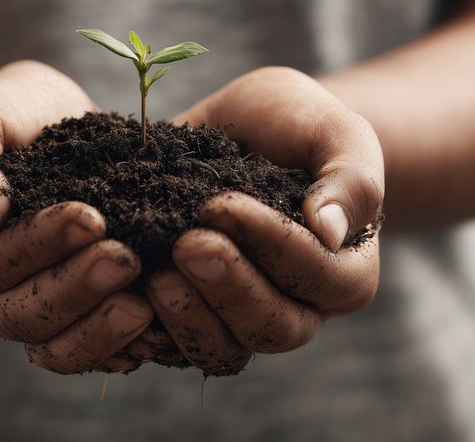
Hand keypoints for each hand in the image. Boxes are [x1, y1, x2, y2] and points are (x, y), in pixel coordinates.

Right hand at [0, 61, 152, 373]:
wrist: (43, 127)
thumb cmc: (7, 116)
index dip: (39, 245)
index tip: (90, 217)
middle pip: (20, 314)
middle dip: (76, 288)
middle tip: (126, 259)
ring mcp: (24, 310)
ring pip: (52, 345)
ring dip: (98, 330)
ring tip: (143, 305)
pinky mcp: (67, 319)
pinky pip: (86, 350)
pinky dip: (118, 347)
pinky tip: (154, 330)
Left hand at [144, 66, 383, 374]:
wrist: (248, 128)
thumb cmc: (298, 125)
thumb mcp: (333, 130)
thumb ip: (350, 177)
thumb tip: (329, 231)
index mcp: (344, 271)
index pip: (315, 273)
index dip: (269, 244)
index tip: (220, 204)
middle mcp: (299, 307)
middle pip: (273, 327)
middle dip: (228, 288)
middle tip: (186, 245)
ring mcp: (244, 317)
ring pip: (224, 349)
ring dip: (189, 318)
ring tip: (155, 277)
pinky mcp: (196, 315)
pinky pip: (175, 345)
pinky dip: (150, 329)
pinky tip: (124, 297)